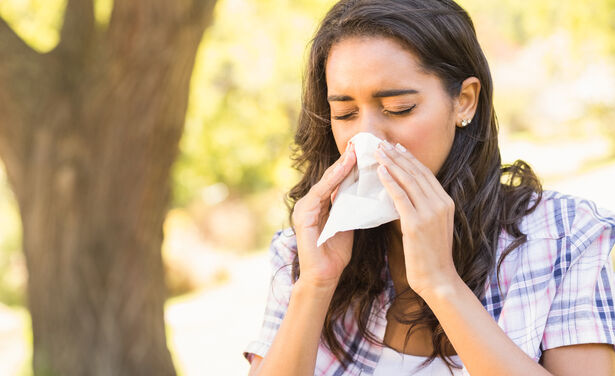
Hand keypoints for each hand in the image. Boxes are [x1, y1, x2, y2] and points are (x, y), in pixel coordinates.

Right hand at [292, 142, 356, 288]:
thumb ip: (351, 206)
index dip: (350, 165)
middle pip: (331, 177)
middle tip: (360, 143)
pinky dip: (332, 181)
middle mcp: (310, 203)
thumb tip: (367, 189)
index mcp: (320, 204)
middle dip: (346, 160)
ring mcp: (304, 208)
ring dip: (340, 166)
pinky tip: (344, 169)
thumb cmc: (335, 253)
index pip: (337, 180)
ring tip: (354, 152)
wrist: (323, 276)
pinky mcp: (303, 216)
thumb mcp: (347, 223)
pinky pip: (320, 194)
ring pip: (326, 182)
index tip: (365, 150)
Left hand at [374, 140, 458, 297]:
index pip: (426, 174)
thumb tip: (404, 195)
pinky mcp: (416, 224)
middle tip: (382, 143)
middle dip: (398, 156)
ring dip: (391, 163)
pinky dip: (390, 182)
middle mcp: (441, 204)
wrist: (439, 280)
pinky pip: (400, 197)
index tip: (396, 147)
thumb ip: (422, 209)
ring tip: (377, 152)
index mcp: (446, 203)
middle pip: (416, 172)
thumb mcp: (432, 227)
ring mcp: (430, 213)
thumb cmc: (431, 257)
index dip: (409, 159)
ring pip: (408, 180)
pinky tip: (380, 171)